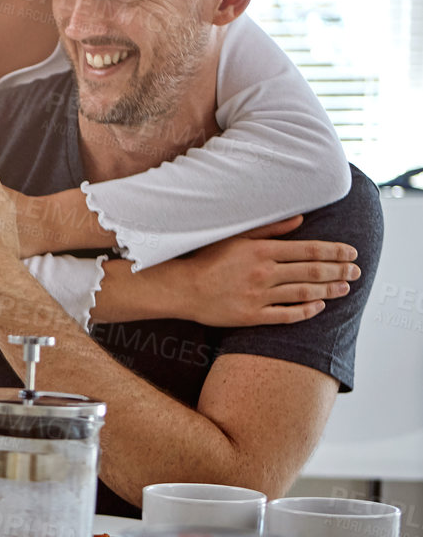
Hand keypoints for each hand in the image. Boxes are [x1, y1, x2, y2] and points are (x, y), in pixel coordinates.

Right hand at [166, 215, 358, 325]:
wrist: (180, 288)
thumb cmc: (206, 260)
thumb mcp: (236, 237)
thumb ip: (269, 229)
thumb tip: (300, 220)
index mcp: (261, 251)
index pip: (308, 250)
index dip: (334, 251)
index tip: (351, 252)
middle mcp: (263, 273)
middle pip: (312, 272)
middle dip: (339, 270)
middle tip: (356, 271)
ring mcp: (258, 297)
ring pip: (304, 293)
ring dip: (329, 290)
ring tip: (345, 287)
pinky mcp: (251, 316)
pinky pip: (286, 315)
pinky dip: (306, 311)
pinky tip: (319, 307)